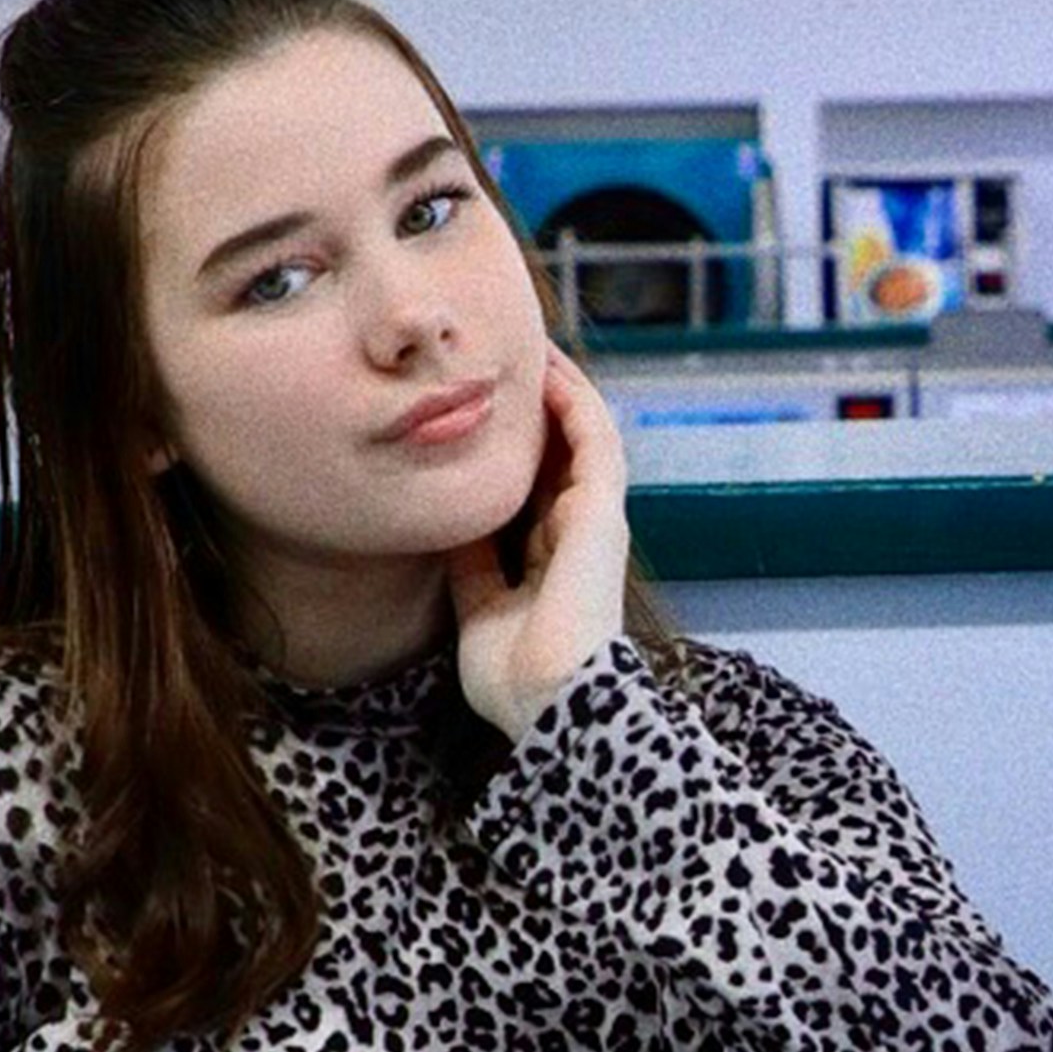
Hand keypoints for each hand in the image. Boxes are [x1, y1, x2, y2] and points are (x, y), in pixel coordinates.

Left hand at [445, 344, 631, 746]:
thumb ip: (471, 563)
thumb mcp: (478, 607)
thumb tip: (448, 518)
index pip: (530, 493)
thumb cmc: (515, 677)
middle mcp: (577, 537)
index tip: (474, 417)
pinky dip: (574, 402)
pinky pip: (594, 440)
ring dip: (559, 392)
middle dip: (531, 412)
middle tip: (497, 365)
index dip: (508, 453)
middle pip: (556, 456)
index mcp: (551, 564)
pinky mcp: (604, 511)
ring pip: (582, 439)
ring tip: (529, 349)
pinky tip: (548, 370)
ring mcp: (595, 522)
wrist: (550, 702)